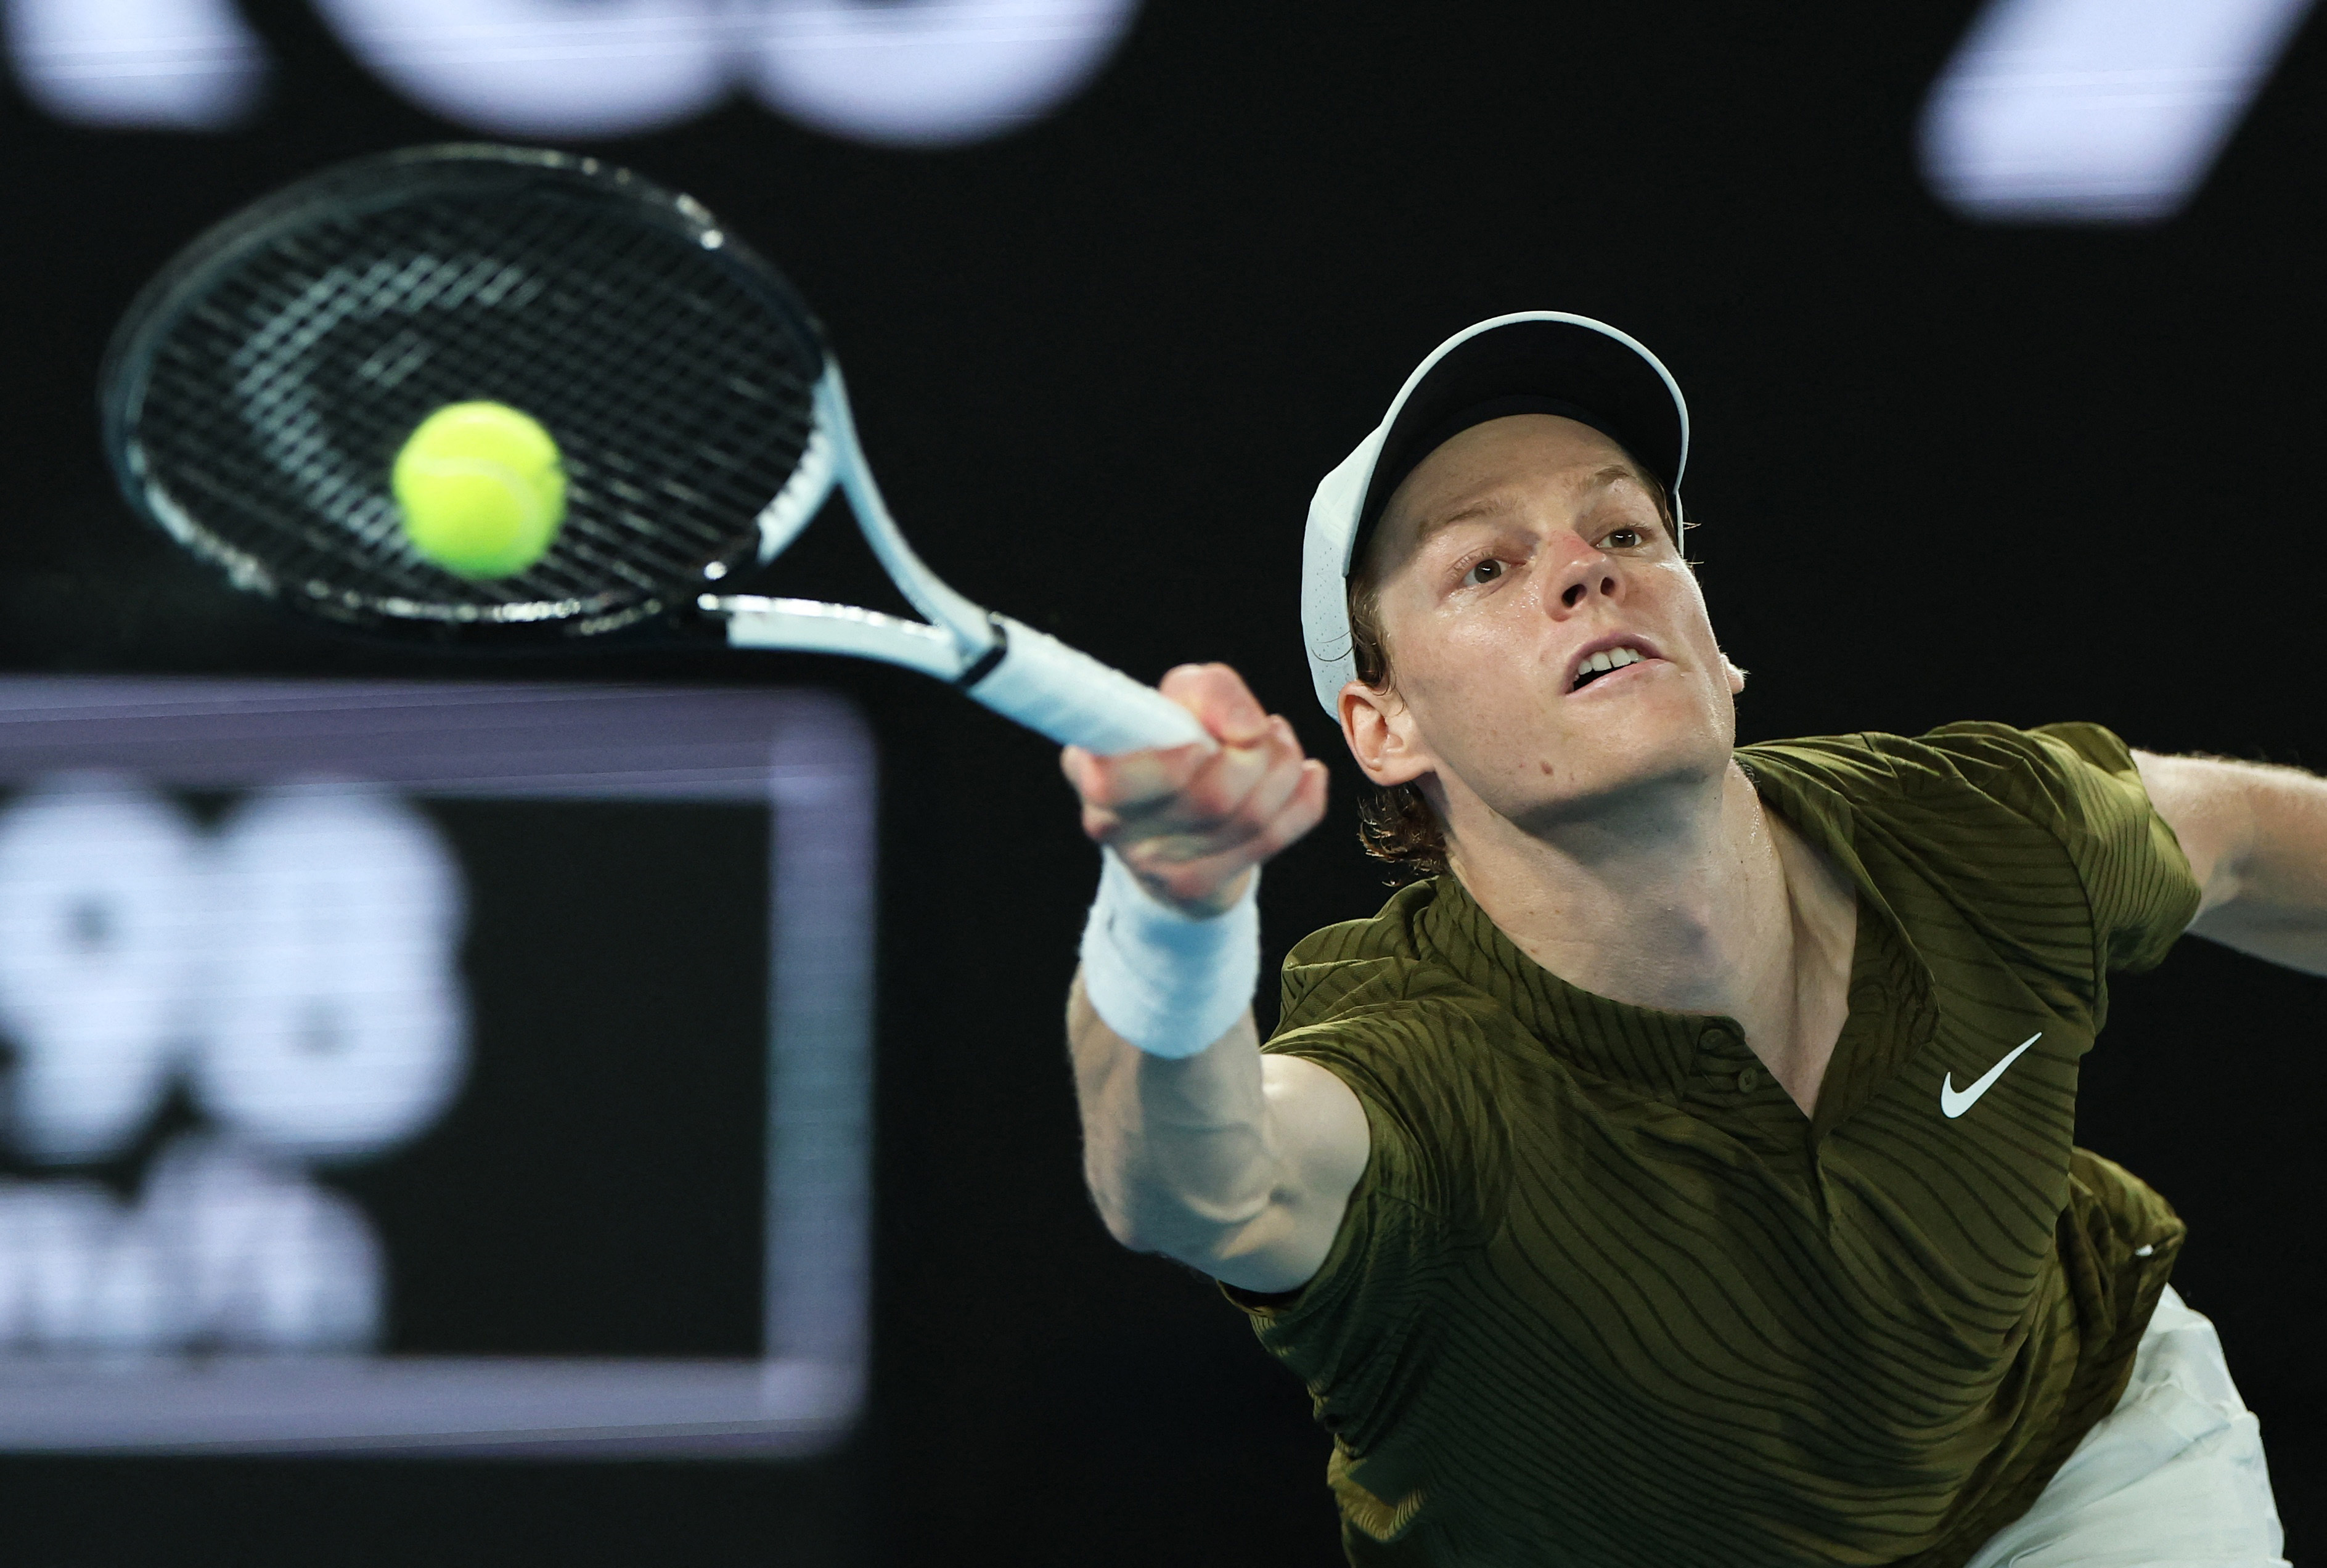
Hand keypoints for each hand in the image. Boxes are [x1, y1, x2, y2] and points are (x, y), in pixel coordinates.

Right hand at [1061, 664, 1328, 915]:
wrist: (1169, 824)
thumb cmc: (1172, 743)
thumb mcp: (1177, 699)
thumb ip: (1207, 691)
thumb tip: (1246, 729)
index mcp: (1089, 768)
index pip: (1111, 784)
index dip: (1169, 765)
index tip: (1199, 745)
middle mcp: (1114, 827)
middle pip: (1210, 799)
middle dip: (1255, 753)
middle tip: (1258, 729)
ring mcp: (1156, 868)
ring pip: (1249, 820)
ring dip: (1283, 769)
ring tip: (1278, 743)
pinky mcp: (1196, 890)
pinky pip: (1274, 841)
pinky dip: (1304, 800)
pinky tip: (1307, 776)